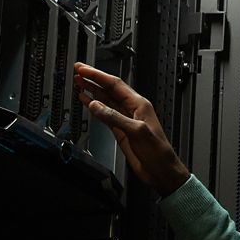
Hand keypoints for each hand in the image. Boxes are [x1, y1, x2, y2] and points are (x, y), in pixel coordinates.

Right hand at [73, 62, 189, 195]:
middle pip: (109, 89)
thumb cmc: (158, 151)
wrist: (161, 170)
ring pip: (105, 100)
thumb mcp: (137, 132)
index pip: (115, 84)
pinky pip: (105, 115)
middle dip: (93, 79)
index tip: (84, 69)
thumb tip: (96, 105)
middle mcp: (132, 109)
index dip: (98, 75)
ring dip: (92, 91)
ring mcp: (125, 119)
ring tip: (78, 82)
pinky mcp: (120, 130)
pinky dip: (94, 107)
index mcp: (139, 104)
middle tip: (78, 71)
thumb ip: (115, 118)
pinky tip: (86, 102)